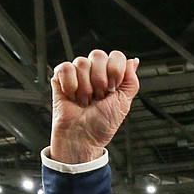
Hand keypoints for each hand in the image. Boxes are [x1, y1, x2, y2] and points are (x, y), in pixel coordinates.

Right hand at [50, 49, 140, 163]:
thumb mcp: (124, 103)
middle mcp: (94, 73)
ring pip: (81, 62)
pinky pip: (65, 68)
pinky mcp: (60, 79)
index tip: (113, 88)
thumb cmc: (101, 125)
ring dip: (85, 87)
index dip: (115, 71)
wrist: (82, 138)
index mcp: (110, 77)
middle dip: (100, 79)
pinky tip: (72, 96)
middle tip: (98, 96)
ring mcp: (77, 75)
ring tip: (84, 100)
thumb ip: (131, 81)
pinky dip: (70, 84)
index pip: (115, 56)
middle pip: (98, 54)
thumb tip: (133, 61)